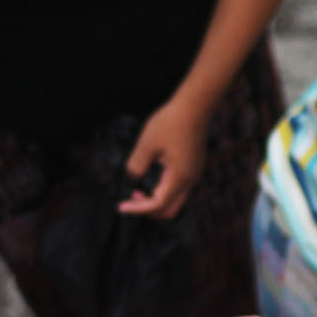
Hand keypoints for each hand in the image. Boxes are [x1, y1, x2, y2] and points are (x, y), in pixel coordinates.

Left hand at [119, 94, 209, 219]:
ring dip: (156, 201)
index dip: (137, 209)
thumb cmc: (171, 122)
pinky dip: (163, 191)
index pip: (157, 205)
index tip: (121, 207)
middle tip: (130, 200)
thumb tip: (133, 179)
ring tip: (137, 191)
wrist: (195, 106)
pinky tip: (152, 178)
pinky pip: (179, 189)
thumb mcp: (147, 144)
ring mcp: (194, 175)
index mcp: (179, 178)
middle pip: (170, 211)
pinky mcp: (194, 168)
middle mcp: (190, 181)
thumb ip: (136, 165)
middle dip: (148, 210)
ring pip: (175, 201)